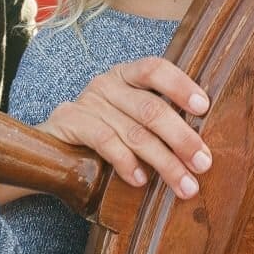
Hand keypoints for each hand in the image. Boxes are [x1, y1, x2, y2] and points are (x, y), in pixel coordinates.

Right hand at [39, 57, 212, 196]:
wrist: (50, 148)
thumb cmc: (103, 133)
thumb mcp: (131, 120)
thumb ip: (159, 123)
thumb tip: (203, 150)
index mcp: (127, 75)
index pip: (156, 69)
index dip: (181, 85)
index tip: (204, 108)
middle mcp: (108, 84)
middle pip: (151, 108)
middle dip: (182, 138)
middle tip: (203, 164)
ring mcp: (88, 102)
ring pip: (134, 132)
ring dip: (164, 162)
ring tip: (183, 184)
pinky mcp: (69, 122)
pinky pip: (105, 142)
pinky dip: (126, 163)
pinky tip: (140, 180)